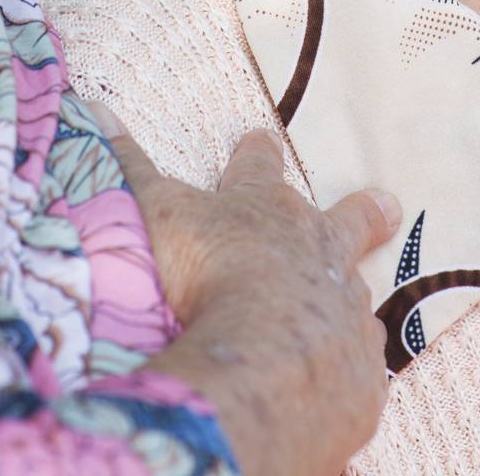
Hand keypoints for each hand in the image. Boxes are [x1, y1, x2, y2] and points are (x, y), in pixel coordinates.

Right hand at [95, 109, 399, 475]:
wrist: (265, 360)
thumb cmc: (204, 274)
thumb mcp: (154, 212)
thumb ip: (126, 165)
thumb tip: (91, 102)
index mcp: (268, 210)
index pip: (260, 168)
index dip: (258, 153)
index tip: (261, 137)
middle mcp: (319, 251)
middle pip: (350, 219)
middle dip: (364, 211)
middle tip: (388, 203)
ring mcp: (346, 310)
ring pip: (355, 295)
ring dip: (347, 298)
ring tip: (345, 309)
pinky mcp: (359, 371)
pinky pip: (358, 365)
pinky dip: (347, 367)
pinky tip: (341, 378)